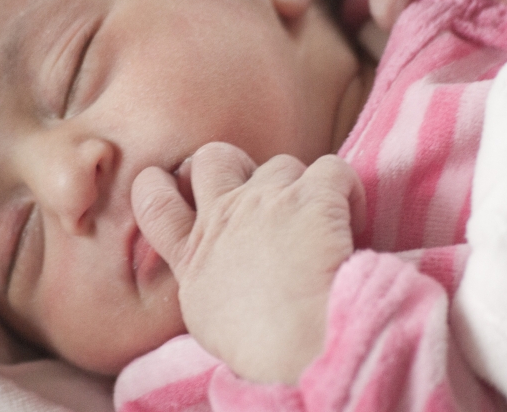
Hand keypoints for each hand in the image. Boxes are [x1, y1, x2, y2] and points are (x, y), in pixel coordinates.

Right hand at [131, 143, 365, 383]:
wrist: (294, 349)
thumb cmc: (258, 348)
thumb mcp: (206, 318)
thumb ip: (205, 280)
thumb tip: (222, 270)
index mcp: (193, 255)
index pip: (154, 199)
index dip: (166, 184)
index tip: (191, 193)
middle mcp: (222, 218)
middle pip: (213, 157)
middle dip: (236, 165)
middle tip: (265, 195)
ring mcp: (265, 202)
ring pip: (280, 163)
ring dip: (300, 186)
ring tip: (320, 223)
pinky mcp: (310, 198)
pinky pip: (332, 169)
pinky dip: (346, 188)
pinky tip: (352, 220)